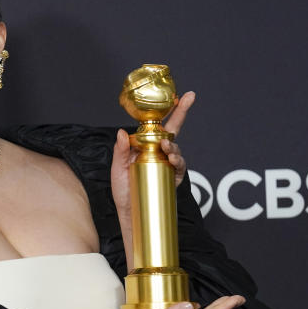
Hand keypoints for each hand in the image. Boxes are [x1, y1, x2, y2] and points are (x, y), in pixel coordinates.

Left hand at [111, 91, 194, 218]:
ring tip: (166, 147)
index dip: (167, 111)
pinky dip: (178, 161)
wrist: (130, 213)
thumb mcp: (117, 169)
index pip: (156, 125)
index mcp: (144, 145)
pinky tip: (172, 158)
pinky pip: (179, 166)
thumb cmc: (123, 190)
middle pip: (172, 129)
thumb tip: (121, 132)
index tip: (176, 96)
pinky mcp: (173, 176)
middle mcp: (157, 151)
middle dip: (182, 112)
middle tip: (190, 98)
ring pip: (175, 148)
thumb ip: (120, 152)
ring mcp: (167, 163)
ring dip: (173, 145)